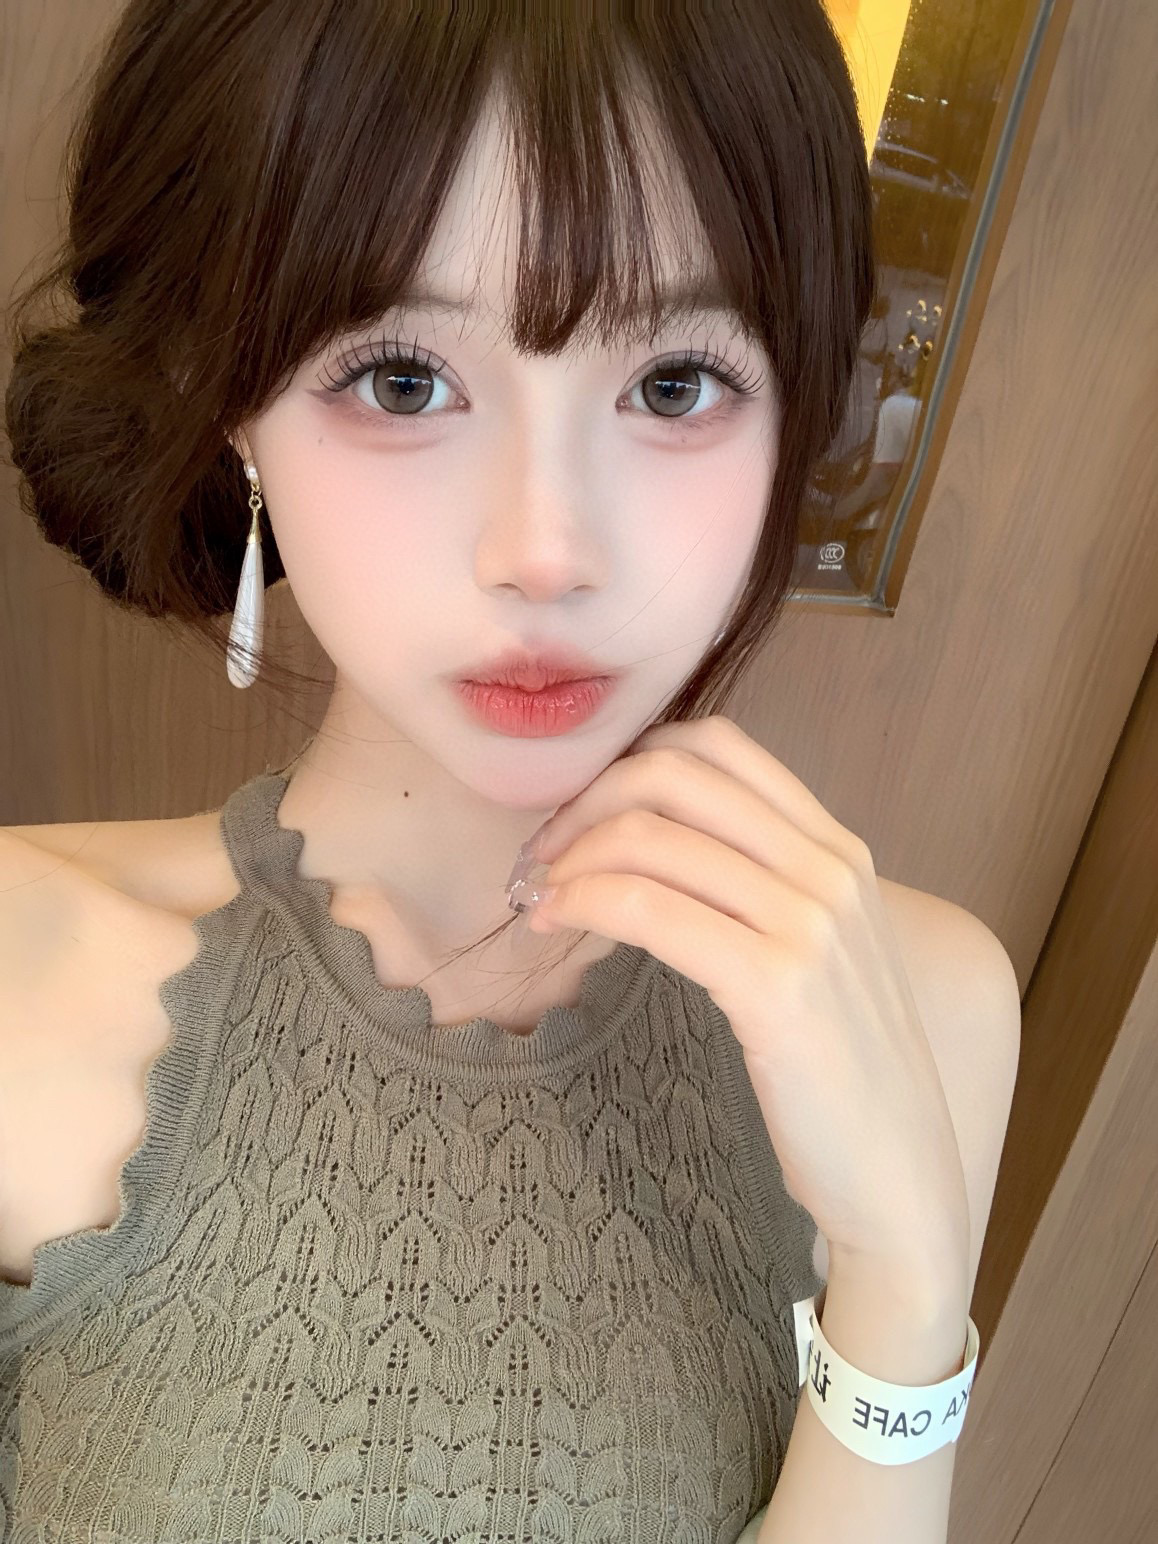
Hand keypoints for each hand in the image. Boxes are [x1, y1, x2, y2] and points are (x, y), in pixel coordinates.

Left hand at [523, 715, 969, 1277]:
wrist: (899, 1175)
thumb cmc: (842, 1071)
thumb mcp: (819, 953)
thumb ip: (762, 888)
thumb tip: (657, 847)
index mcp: (839, 849)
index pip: (718, 746)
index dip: (629, 764)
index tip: (581, 817)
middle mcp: (830, 869)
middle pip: (674, 776)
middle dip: (586, 802)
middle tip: (541, 856)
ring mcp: (810, 924)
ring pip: (651, 838)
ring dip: (569, 856)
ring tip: (536, 896)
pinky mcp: (778, 985)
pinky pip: (650, 908)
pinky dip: (585, 901)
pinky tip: (555, 922)